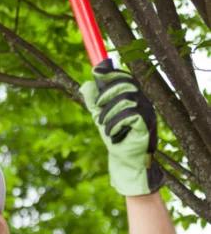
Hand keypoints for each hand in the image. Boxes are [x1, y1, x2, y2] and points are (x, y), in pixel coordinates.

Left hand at [79, 61, 163, 195]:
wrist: (125, 160)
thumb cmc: (115, 137)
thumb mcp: (100, 116)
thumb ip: (93, 101)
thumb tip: (86, 83)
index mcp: (133, 98)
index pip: (126, 78)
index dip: (112, 73)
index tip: (96, 72)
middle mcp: (143, 102)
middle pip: (126, 84)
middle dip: (107, 93)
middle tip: (97, 107)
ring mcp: (147, 113)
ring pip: (125, 99)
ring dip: (109, 112)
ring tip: (104, 126)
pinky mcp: (147, 124)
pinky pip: (129, 114)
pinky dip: (115, 122)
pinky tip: (112, 133)